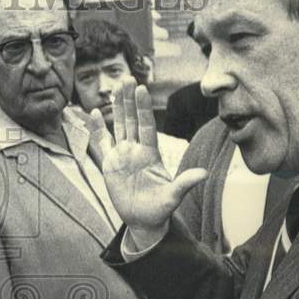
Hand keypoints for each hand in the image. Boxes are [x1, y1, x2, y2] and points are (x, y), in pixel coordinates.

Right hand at [85, 84, 206, 247]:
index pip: (146, 126)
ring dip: (117, 107)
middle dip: (129, 100)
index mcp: (150, 154)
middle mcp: (136, 151)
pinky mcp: (110, 164)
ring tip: (116, 87)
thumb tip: (204, 174)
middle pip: (131, 120)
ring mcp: (122, 156)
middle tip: (127, 79)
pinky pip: (102, 143)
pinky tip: (93, 113)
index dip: (143, 108)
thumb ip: (185, 183)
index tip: (142, 89)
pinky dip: (97, 129)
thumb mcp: (173, 197)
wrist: (144, 220)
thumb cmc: (160, 209)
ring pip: (119, 126)